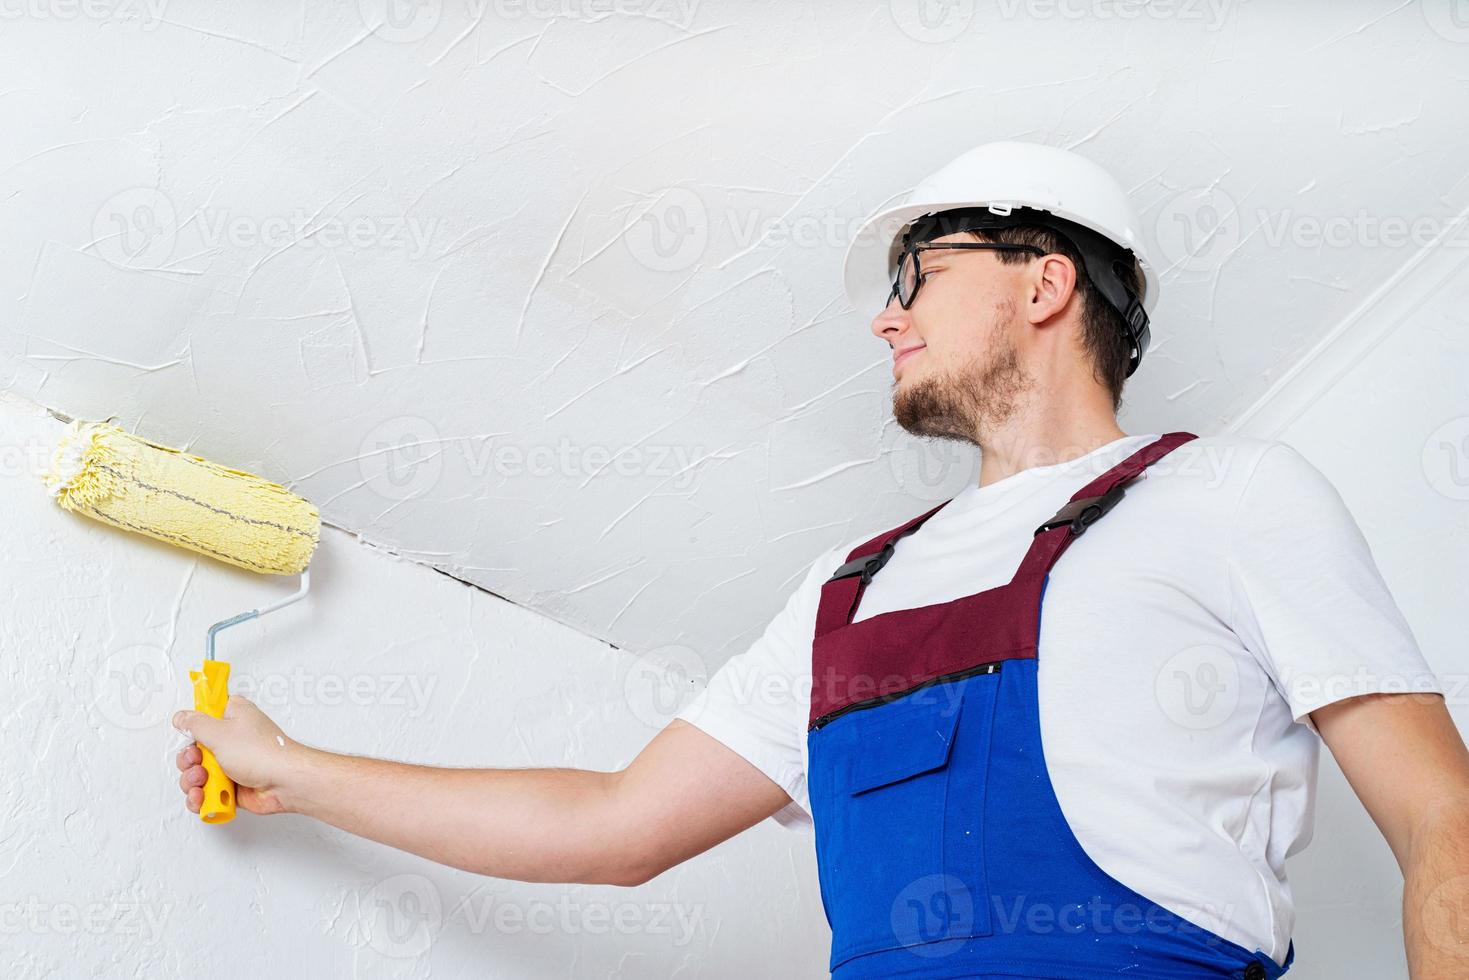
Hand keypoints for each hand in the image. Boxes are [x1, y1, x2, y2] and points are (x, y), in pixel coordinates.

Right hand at [173, 696, 301, 815]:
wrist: (284, 783)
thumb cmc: (262, 753)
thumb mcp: (219, 732)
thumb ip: (195, 724)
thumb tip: (182, 717)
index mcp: (233, 716)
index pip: (206, 713)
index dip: (195, 724)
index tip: (192, 732)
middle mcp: (232, 738)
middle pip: (195, 748)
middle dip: (189, 760)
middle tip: (197, 762)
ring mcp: (232, 762)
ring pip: (198, 772)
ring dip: (193, 780)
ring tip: (203, 782)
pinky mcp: (232, 784)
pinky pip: (207, 791)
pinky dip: (201, 796)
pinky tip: (204, 797)